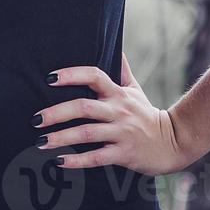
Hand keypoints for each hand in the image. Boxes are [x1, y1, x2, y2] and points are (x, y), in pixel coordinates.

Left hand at [32, 51, 193, 175]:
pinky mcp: (124, 154)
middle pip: (83, 107)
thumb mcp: (135, 90)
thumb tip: (116, 47)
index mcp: (118, 94)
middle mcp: (118, 111)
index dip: (72, 74)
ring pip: (86, 133)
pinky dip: (77, 160)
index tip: (49, 78)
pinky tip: (60, 161)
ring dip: (61, 138)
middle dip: (56, 113)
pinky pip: (97, 157)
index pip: (94, 76)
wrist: (173, 142)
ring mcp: (121, 133)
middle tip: (35, 119)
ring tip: (41, 142)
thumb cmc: (147, 115)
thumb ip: (122, 70)